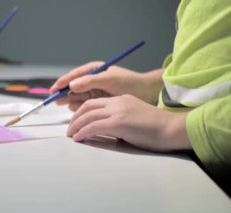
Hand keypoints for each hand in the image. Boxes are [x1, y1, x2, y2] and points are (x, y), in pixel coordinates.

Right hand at [50, 61, 163, 110]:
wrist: (147, 94)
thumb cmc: (130, 82)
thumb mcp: (109, 79)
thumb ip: (90, 81)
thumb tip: (71, 85)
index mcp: (95, 70)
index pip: (75, 75)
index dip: (63, 81)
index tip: (54, 88)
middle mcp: (93, 80)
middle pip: (74, 86)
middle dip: (64, 92)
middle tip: (55, 99)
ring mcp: (95, 92)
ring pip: (77, 96)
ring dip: (70, 100)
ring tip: (63, 104)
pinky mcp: (98, 102)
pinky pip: (84, 104)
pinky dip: (78, 106)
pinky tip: (74, 109)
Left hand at [67, 94, 191, 151]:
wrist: (172, 129)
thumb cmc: (157, 128)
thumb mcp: (134, 118)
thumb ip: (119, 120)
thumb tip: (103, 130)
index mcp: (121, 99)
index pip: (95, 103)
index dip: (82, 112)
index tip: (76, 122)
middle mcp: (117, 102)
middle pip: (88, 107)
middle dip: (75, 118)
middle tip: (70, 129)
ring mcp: (118, 111)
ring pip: (88, 116)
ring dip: (76, 126)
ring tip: (71, 135)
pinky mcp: (118, 122)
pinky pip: (94, 126)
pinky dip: (83, 132)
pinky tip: (78, 138)